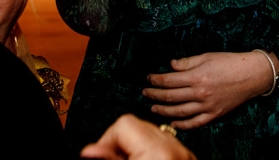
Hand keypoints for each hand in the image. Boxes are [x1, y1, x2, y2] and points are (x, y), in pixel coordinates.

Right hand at [80, 114, 195, 159]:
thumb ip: (109, 158)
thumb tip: (89, 150)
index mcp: (158, 151)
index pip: (125, 123)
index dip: (109, 138)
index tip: (103, 153)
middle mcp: (175, 148)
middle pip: (141, 125)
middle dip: (124, 141)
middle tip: (117, 158)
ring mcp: (184, 153)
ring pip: (155, 134)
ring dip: (139, 145)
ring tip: (130, 159)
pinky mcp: (189, 158)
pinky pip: (168, 145)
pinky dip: (154, 151)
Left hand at [142, 51, 276, 128]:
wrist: (252, 75)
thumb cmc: (231, 62)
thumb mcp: (207, 56)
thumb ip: (187, 62)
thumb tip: (171, 65)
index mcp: (197, 76)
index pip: (169, 81)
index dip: (156, 80)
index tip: (148, 79)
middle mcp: (200, 93)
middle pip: (171, 97)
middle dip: (155, 95)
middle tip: (145, 93)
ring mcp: (207, 106)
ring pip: (179, 112)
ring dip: (164, 111)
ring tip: (153, 108)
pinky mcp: (215, 114)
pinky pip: (195, 123)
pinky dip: (182, 125)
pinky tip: (173, 122)